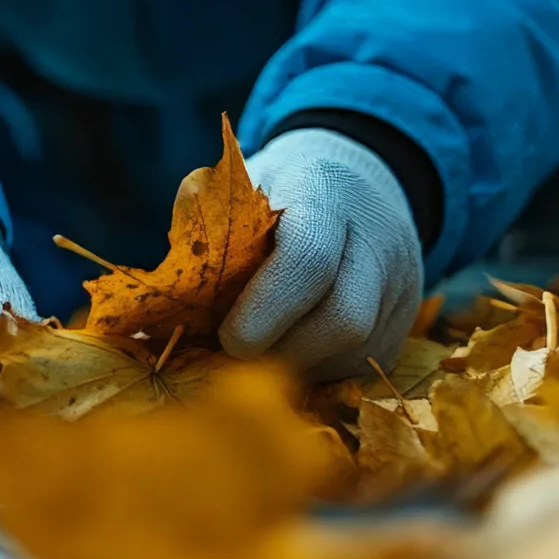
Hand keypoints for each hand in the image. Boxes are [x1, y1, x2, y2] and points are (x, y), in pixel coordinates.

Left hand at [223, 128, 425, 380]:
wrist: (355, 185)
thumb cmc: (274, 196)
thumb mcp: (237, 191)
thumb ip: (204, 237)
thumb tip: (153, 318)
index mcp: (325, 194)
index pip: (309, 258)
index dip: (266, 309)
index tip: (227, 338)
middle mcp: (378, 241)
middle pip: (344, 320)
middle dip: (280, 350)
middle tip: (234, 357)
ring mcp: (401, 288)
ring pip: (354, 354)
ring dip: (296, 367)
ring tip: (256, 353)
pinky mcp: (405, 327)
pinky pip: (361, 369)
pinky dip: (316, 373)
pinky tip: (286, 355)